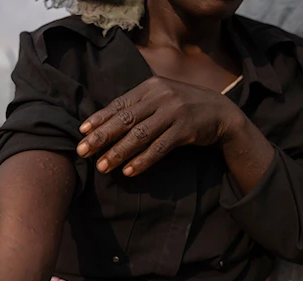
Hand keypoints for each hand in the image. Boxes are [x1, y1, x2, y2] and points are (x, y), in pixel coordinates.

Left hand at [76, 76, 245, 176]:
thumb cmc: (183, 107)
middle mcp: (161, 96)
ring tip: (103, 166)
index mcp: (150, 87)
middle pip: (125, 119)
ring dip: (119, 152)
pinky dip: (143, 160)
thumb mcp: (161, 99)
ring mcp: (174, 112)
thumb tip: (105, 122)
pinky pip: (160, 147)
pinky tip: (130, 171)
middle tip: (82, 151)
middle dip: (101, 137)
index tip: (81, 132)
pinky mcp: (186, 129)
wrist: (221, 112)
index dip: (99, 119)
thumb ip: (138, 106)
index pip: (118, 104)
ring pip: (140, 135)